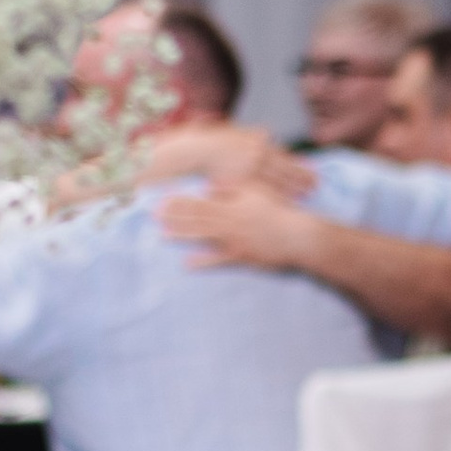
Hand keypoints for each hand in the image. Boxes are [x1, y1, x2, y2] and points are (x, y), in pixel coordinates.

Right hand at [137, 125, 306, 194]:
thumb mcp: (234, 132)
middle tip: (317, 185)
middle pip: (285, 169)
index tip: (313, 170)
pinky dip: (274, 196)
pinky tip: (285, 203)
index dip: (299, 165)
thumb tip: (267, 133)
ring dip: (293, 188)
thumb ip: (251, 135)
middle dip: (302, 177)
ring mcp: (250, 170)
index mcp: (257, 142)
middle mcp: (257, 155)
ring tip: (306, 196)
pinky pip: (261, 191)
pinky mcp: (241, 182)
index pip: (283, 156)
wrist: (194, 150)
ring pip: (276, 181)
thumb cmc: (212, 141)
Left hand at [160, 183, 317, 273]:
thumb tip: (209, 187)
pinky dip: (202, 261)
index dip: (180, 202)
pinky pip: (217, 260)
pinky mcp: (240, 256)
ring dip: (182, 236)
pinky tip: (186, 263)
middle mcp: (228, 222)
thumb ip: (232, 186)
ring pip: (202, 236)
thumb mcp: (257, 190)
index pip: (200, 202)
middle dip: (174, 217)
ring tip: (163, 235)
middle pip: (196, 218)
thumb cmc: (278, 210)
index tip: (163, 200)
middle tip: (154, 217)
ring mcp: (233, 240)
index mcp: (231, 205)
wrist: (296, 235)